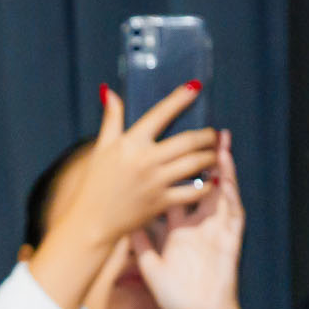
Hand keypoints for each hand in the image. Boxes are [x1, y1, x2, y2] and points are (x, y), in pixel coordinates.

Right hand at [29, 84, 218, 308]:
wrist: (92, 221)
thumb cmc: (95, 183)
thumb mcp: (101, 148)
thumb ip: (111, 119)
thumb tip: (109, 92)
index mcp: (131, 143)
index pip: (160, 114)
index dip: (179, 99)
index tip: (195, 87)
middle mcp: (146, 160)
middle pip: (187, 141)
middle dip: (206, 136)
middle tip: (214, 134)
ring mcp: (156, 182)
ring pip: (193, 164)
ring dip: (210, 157)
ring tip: (216, 155)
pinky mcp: (161, 202)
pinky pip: (191, 191)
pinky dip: (206, 186)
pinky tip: (212, 181)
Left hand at [132, 132, 244, 308]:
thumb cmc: (175, 297)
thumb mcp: (151, 266)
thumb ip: (139, 242)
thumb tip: (122, 221)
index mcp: (178, 229)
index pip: (175, 192)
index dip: (172, 172)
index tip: (163, 149)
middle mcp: (198, 225)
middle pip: (200, 184)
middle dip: (200, 159)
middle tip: (197, 132)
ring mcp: (216, 230)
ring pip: (220, 191)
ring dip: (221, 166)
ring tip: (218, 140)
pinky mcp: (230, 239)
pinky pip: (231, 210)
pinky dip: (230, 190)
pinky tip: (227, 172)